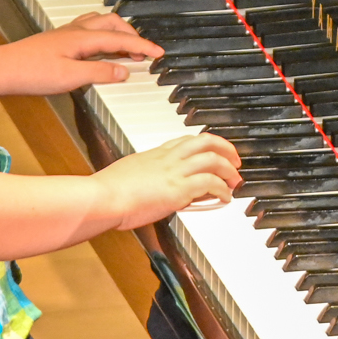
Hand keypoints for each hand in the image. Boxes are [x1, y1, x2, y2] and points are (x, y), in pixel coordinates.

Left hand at [0, 13, 163, 96]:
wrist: (2, 69)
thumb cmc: (30, 73)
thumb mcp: (70, 78)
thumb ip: (99, 73)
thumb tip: (124, 71)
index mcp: (83, 38)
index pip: (121, 40)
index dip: (142, 46)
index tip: (159, 53)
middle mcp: (76, 31)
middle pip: (113, 24)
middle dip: (133, 36)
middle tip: (145, 53)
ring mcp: (67, 33)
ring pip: (101, 24)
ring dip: (118, 33)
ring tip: (128, 49)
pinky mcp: (60, 40)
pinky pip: (90, 30)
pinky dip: (104, 36)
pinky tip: (101, 49)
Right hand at [93, 134, 242, 229]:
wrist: (102, 197)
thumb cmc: (107, 190)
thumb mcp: (128, 173)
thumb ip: (143, 174)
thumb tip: (147, 183)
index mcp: (156, 154)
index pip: (187, 140)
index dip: (205, 144)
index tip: (214, 151)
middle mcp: (168, 159)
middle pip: (205, 142)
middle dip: (225, 149)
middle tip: (235, 161)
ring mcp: (174, 172)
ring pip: (212, 159)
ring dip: (229, 170)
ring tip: (234, 181)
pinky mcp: (178, 190)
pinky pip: (209, 183)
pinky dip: (222, 189)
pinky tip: (224, 197)